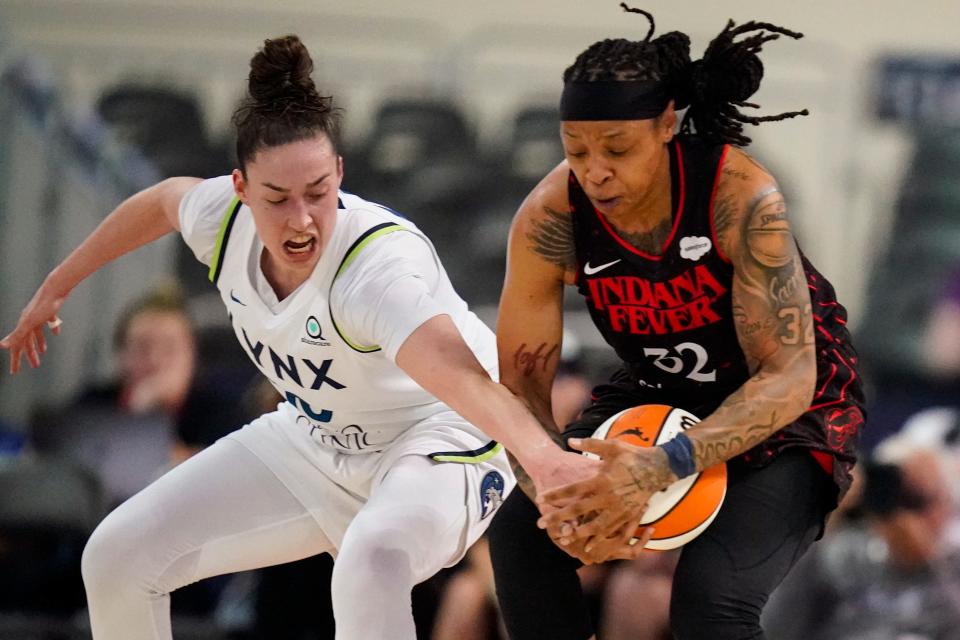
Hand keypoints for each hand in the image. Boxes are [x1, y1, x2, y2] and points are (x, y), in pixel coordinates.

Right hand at [0, 281, 67, 373]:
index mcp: (23, 326)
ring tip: (43, 352)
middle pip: (27, 341)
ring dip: (39, 343)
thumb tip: (2, 346)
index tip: (14, 372)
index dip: (16, 360)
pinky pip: (49, 322)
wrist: (55, 288)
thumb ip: (17, 335)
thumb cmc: (43, 306)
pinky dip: (51, 328)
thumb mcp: (30, 323)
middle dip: (29, 354)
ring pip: (37, 332)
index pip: (17, 347)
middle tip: (35, 366)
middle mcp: (28, 321)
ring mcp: (38, 315)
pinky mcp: (49, 310)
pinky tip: (56, 332)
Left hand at [536, 437, 673, 558]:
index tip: (539, 498)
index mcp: (602, 479)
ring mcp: (619, 508)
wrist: (658, 468)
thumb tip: (570, 441)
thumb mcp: (612, 446)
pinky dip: (599, 540)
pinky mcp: (628, 516)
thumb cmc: (633, 455)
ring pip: (594, 526)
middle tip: (541, 524)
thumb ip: (590, 444)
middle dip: (559, 517)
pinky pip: (612, 532)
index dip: (555, 495)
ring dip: (577, 533)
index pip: (573, 489)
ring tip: (562, 538)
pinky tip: (589, 546)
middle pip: (578, 510)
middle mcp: (609, 496)